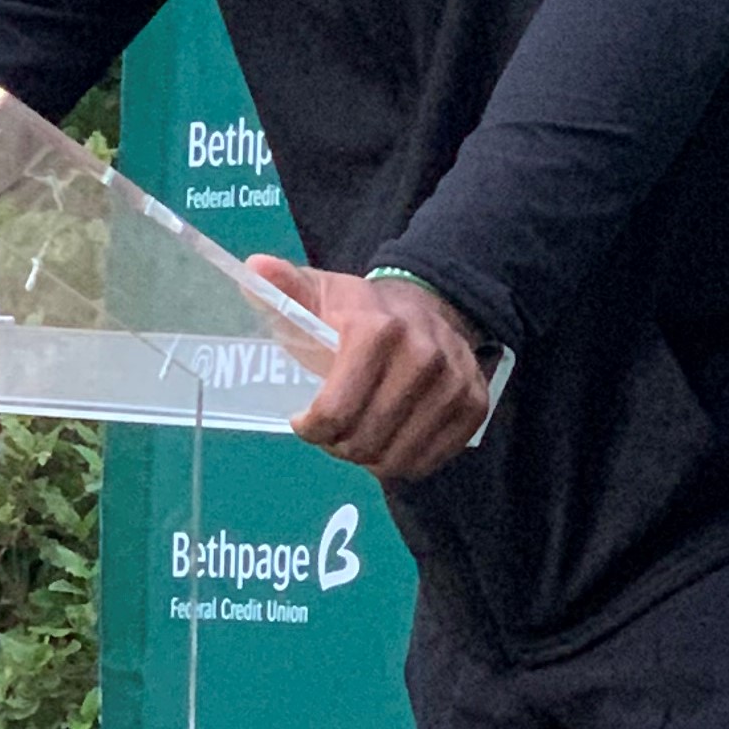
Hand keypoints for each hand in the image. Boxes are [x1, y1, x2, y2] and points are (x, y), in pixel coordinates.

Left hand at [251, 256, 493, 481]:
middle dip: (338, 445)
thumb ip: (285, 289)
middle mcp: (423, 357)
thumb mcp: (318, 294)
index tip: (303, 420)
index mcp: (376, 330)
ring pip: (398, 458)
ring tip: (358, 437)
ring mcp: (454, 383)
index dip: (311, 428)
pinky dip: (405, 461)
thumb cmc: (360, 310)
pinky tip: (390, 440)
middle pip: (365, 440)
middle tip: (332, 433)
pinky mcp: (475, 404)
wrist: (428, 304)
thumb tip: (254, 267)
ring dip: (369, 458)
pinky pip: (431, 460)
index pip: (335, 412)